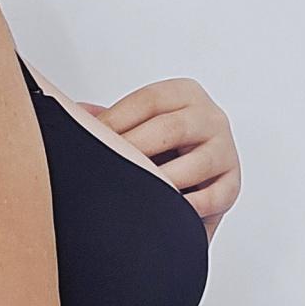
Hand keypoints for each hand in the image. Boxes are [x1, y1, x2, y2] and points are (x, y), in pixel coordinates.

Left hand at [79, 77, 241, 241]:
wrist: (194, 182)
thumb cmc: (160, 151)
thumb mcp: (137, 128)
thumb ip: (109, 121)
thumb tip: (71, 112)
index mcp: (185, 94)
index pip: (148, 101)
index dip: (115, 122)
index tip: (91, 140)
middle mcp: (210, 116)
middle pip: (169, 129)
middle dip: (133, 152)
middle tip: (108, 170)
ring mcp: (225, 150)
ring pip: (192, 164)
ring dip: (160, 181)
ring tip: (135, 192)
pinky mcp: (233, 184)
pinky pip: (212, 197)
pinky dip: (187, 207)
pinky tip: (167, 211)